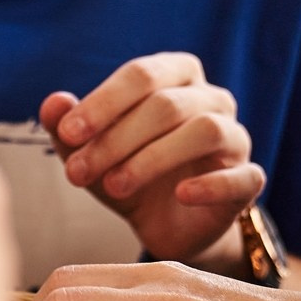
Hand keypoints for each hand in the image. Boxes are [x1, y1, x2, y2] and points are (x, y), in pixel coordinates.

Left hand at [40, 53, 263, 262]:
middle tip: (77, 172)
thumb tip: (52, 103)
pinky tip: (181, 195)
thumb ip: (69, 129)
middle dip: (116, 138)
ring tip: (115, 186)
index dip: (103, 101)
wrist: (167, 226)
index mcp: (176, 77)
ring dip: (152, 158)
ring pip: (205, 130)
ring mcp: (236, 138)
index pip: (143, 74)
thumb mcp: (92, 154)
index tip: (68, 133)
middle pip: (168, 104)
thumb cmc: (130, 174)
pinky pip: (242, 175)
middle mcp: (212, 99)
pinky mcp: (248, 180)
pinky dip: (211, 184)